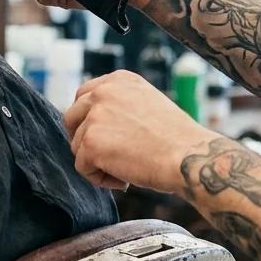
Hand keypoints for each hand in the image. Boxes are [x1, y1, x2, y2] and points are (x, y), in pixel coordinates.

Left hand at [64, 70, 217, 192]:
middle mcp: (103, 93)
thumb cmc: (177, 139)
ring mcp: (94, 117)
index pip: (84, 95)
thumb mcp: (147, 104)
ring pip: (78, 146)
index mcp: (118, 80)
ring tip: (127, 170)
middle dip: (83, 139)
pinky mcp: (90, 143)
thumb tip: (95, 123)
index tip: (104, 137)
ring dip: (98, 162)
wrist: (189, 157)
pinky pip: (82, 167)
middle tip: (106, 157)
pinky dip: (99, 178)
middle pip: (71, 118)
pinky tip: (123, 180)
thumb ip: (119, 106)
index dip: (88, 120)